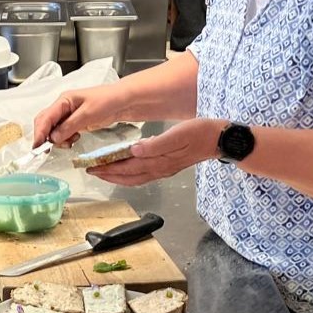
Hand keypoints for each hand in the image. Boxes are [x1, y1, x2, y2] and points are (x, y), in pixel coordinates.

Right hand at [32, 86, 122, 146]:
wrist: (125, 101)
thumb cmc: (108, 101)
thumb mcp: (88, 114)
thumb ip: (69, 126)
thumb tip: (53, 138)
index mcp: (64, 100)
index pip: (45, 117)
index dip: (40, 132)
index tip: (37, 146)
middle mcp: (64, 106)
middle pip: (46, 122)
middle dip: (45, 136)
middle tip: (47, 150)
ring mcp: (70, 114)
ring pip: (54, 129)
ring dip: (57, 139)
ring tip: (68, 144)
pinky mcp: (77, 121)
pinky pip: (64, 132)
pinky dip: (65, 139)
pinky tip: (74, 140)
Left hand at [89, 118, 223, 185]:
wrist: (220, 139)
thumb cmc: (201, 133)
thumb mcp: (178, 135)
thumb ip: (156, 145)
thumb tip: (135, 150)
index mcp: (160, 161)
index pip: (128, 167)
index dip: (109, 168)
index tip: (93, 167)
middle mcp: (160, 169)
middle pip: (128, 177)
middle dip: (108, 175)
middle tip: (92, 171)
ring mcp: (165, 169)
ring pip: (135, 178)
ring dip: (118, 176)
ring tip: (104, 172)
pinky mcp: (169, 166)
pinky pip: (144, 175)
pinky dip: (131, 174)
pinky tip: (127, 169)